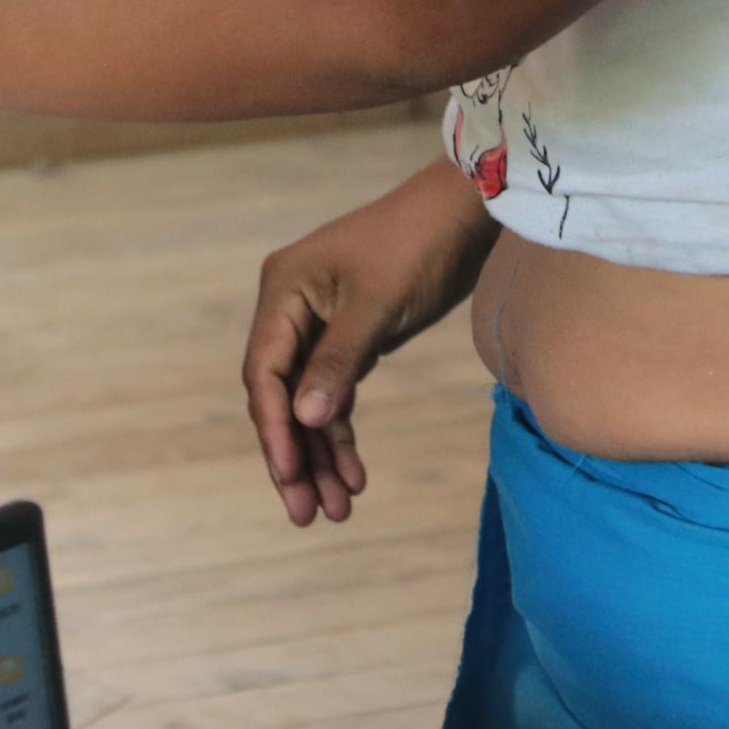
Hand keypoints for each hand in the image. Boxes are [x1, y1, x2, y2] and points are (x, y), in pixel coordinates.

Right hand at [241, 163, 496, 527]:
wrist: (464, 215)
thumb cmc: (418, 247)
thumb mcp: (377, 307)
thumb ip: (338, 362)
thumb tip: (305, 420)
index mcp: (284, 289)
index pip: (264, 372)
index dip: (274, 429)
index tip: (290, 478)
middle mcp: (291, 306)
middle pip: (280, 395)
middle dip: (294, 456)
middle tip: (308, 514)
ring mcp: (319, 322)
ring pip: (308, 402)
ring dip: (320, 454)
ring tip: (339, 509)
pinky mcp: (349, 334)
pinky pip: (334, 393)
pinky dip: (342, 432)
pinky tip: (355, 472)